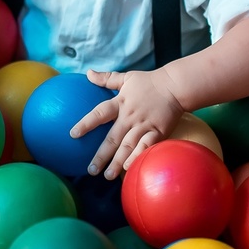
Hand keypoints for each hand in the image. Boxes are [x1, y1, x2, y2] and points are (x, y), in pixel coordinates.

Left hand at [70, 69, 185, 178]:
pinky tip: (130, 168)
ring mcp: (144, 125)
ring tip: (108, 176)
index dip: (86, 124)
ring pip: (128, 146)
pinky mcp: (158, 132)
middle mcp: (130, 116)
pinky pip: (146, 147)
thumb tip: (88, 73)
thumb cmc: (149, 82)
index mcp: (120, 102)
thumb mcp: (126, 78)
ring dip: (117, 162)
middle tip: (91, 170)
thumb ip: (106, 78)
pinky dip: (138, 157)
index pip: (99, 113)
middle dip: (101, 155)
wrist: (175, 86)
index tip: (73, 134)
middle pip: (112, 138)